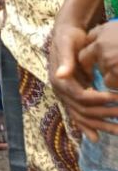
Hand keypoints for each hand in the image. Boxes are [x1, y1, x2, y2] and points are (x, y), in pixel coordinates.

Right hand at [51, 21, 117, 140]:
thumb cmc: (68, 38)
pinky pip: (81, 114)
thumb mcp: (66, 45)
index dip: (97, 99)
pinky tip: (98, 136)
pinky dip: (90, 126)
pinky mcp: (73, 96)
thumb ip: (65, 61)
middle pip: (82, 111)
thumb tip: (61, 75)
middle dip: (103, 116)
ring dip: (100, 125)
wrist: (66, 34)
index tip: (114, 98)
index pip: (79, 96)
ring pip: (82, 116)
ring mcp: (67, 95)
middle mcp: (61, 90)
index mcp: (59, 80)